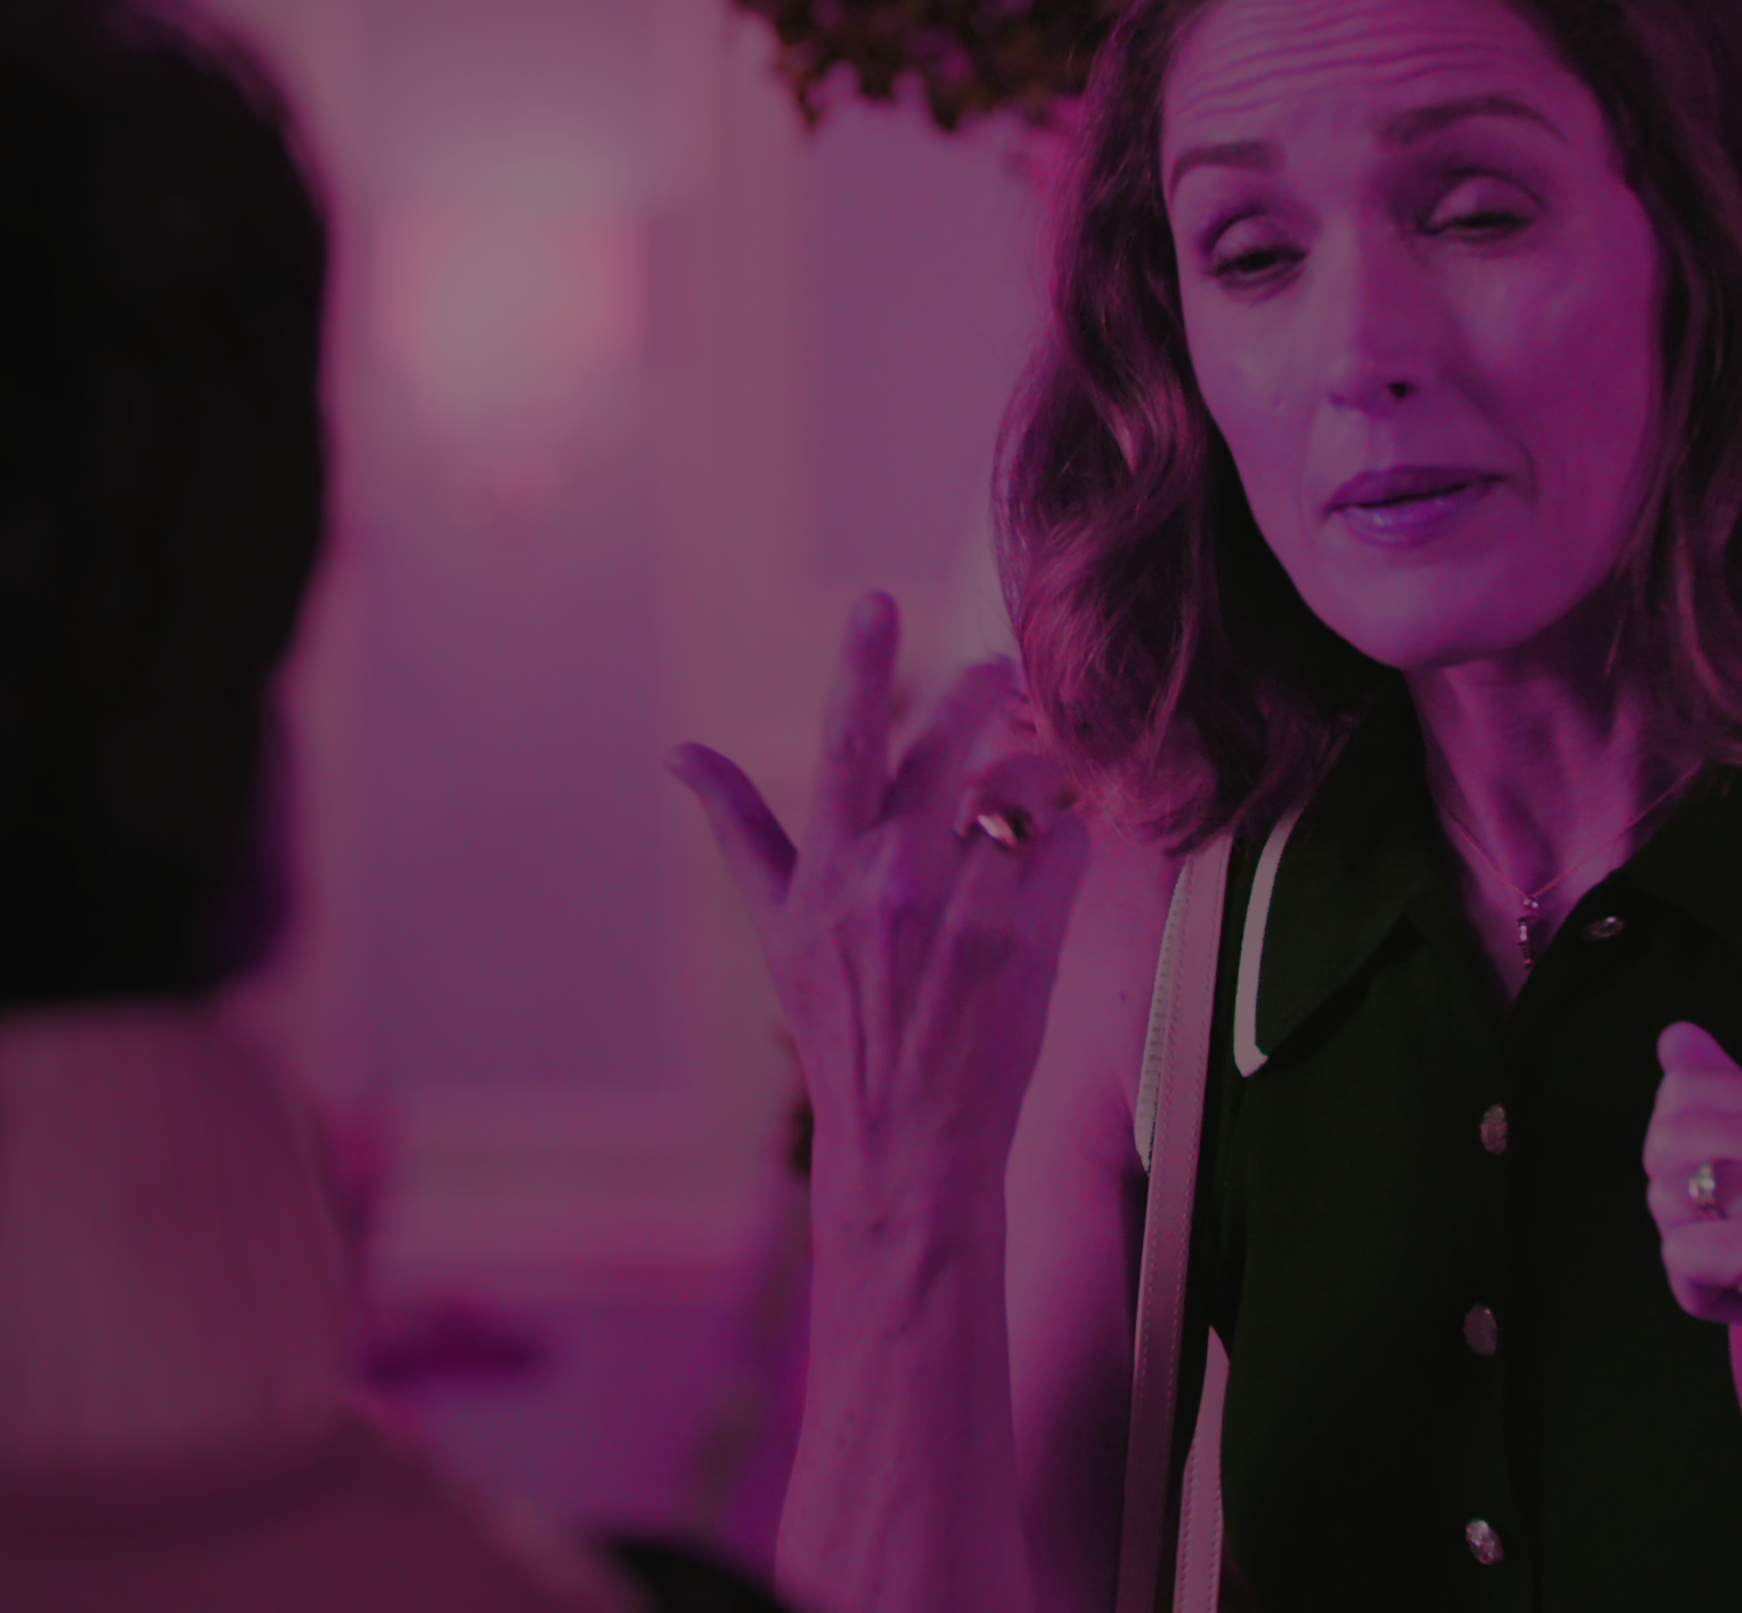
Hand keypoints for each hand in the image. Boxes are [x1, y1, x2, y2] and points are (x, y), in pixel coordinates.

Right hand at [671, 593, 1092, 1206]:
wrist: (906, 1141)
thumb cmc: (838, 1029)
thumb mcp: (775, 929)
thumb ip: (739, 830)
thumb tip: (679, 753)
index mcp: (826, 870)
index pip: (844, 742)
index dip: (862, 664)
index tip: (877, 600)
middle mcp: (890, 882)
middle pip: (950, 744)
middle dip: (982, 694)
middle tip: (999, 672)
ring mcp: (962, 913)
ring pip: (1018, 792)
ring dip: (1028, 778)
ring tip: (1026, 786)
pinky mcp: (1026, 942)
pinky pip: (1062, 846)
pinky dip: (1061, 839)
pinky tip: (1045, 861)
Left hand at [1645, 1021, 1741, 1521]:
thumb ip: (1720, 1104)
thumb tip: (1676, 1036)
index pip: (1684, 1088)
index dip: (1681, 1160)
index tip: (1740, 1208)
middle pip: (1666, 1135)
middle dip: (1675, 1205)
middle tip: (1739, 1250)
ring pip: (1666, 1190)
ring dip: (1685, 1250)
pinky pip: (1680, 1253)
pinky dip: (1694, 1294)